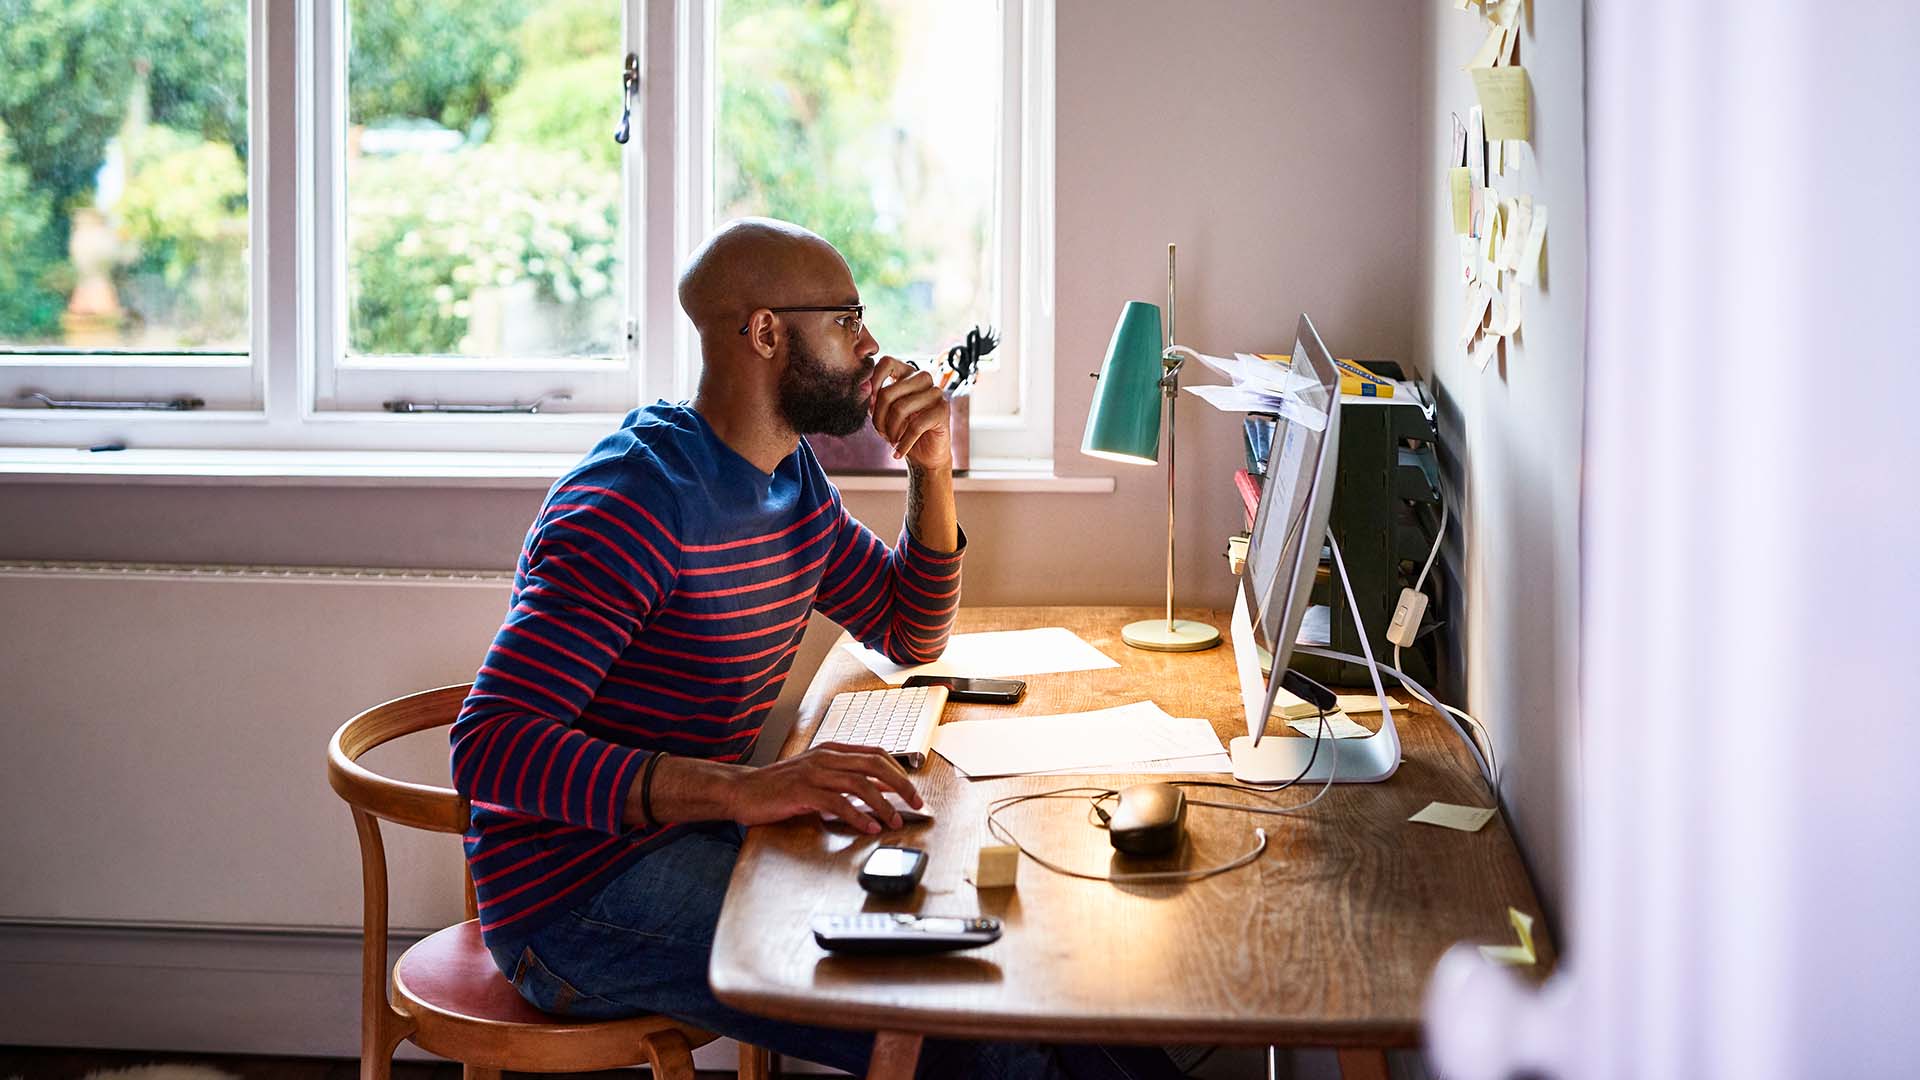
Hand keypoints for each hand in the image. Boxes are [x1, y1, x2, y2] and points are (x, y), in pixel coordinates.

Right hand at [723, 742, 922, 833]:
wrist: (743, 790)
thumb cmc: (779, 787)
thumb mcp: (816, 776)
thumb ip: (843, 779)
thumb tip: (878, 791)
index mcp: (832, 751)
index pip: (876, 754)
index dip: (899, 772)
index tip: (913, 791)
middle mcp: (825, 757)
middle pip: (875, 765)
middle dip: (901, 785)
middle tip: (916, 804)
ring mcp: (813, 773)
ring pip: (860, 784)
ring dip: (883, 805)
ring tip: (894, 822)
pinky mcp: (802, 791)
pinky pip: (837, 803)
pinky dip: (857, 816)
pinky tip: (868, 827)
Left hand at [868, 355, 951, 470]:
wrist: (925, 455)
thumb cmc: (902, 431)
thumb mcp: (882, 414)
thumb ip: (873, 400)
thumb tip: (863, 388)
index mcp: (907, 373)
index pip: (887, 362)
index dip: (874, 381)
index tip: (870, 405)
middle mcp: (923, 378)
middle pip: (888, 392)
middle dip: (879, 418)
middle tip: (880, 433)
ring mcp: (935, 393)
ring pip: (900, 409)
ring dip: (891, 431)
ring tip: (891, 441)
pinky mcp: (943, 410)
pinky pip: (916, 426)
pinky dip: (903, 443)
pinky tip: (898, 452)